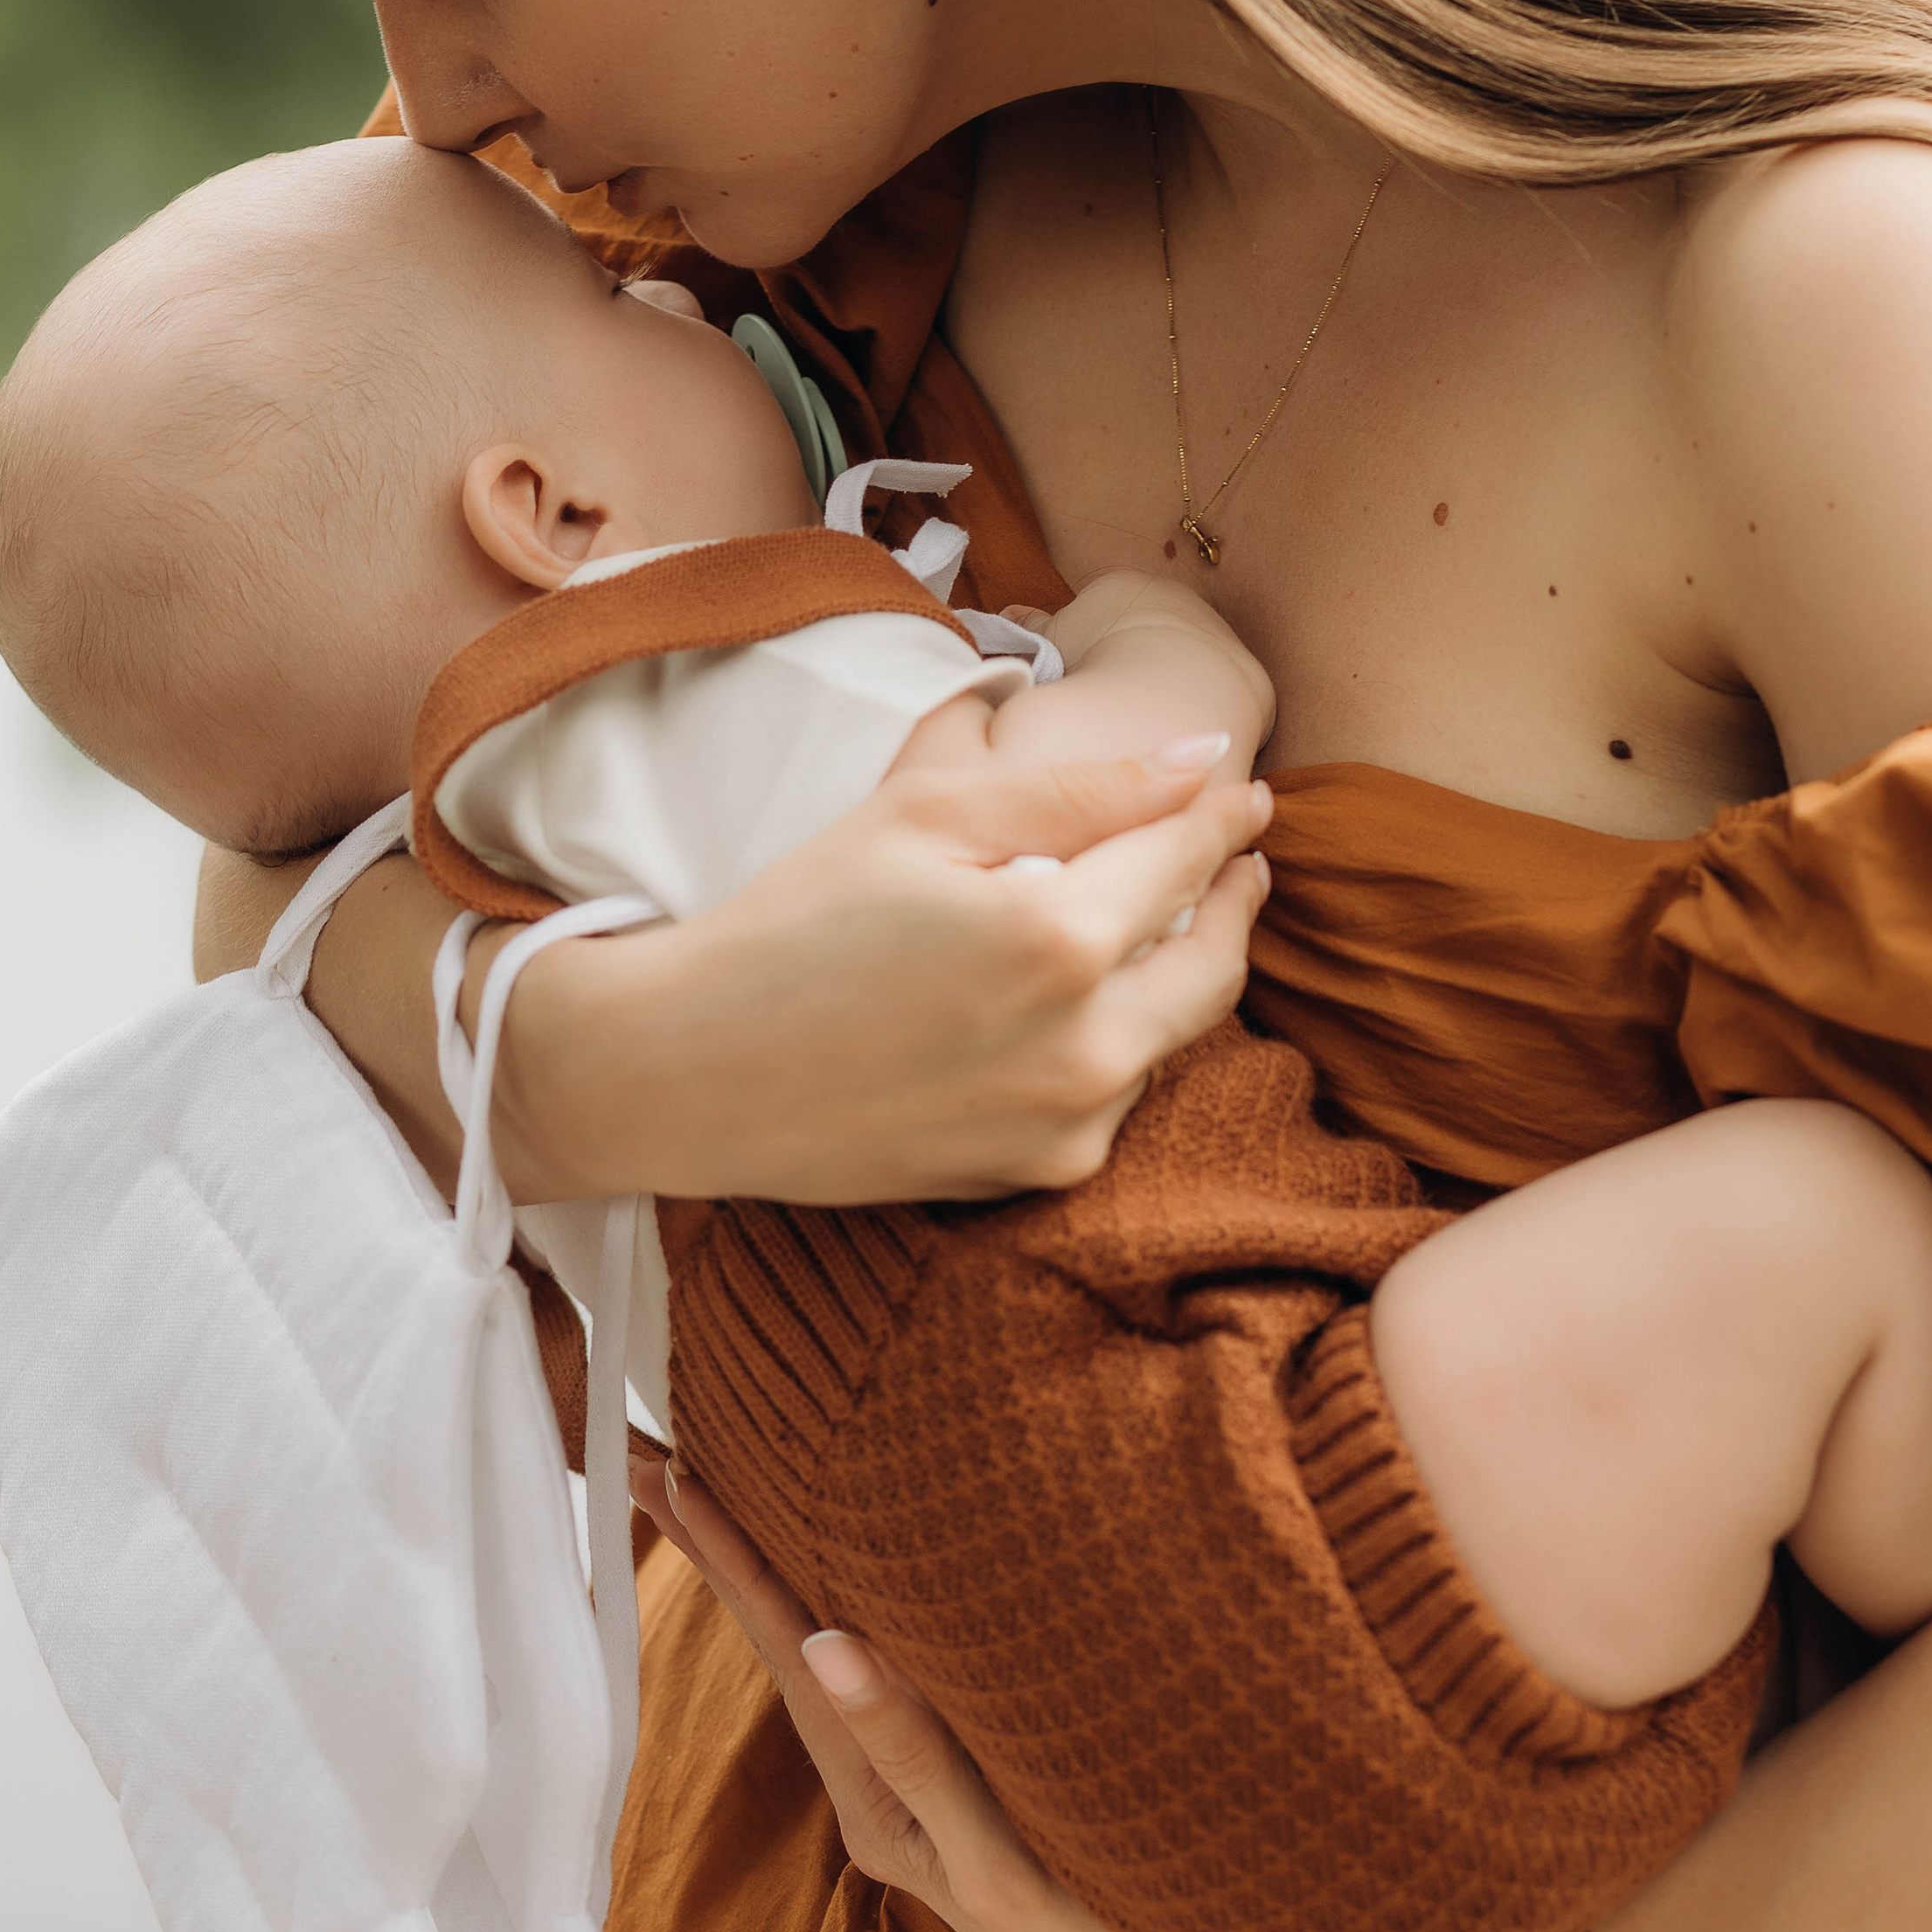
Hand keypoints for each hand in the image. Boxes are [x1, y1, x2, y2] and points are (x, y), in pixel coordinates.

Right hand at [514, 743, 1270, 1202]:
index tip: (1241, 791)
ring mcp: (1067, 1123)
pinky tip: (1080, 1008)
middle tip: (1239, 855)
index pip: (1184, 857)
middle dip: (1236, 898)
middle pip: (1214, 961)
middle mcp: (1086, 1045)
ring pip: (1174, 1032)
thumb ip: (1077, 783)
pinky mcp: (1036, 1174)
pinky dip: (1118, 1043)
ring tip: (1168, 918)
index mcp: (1060, 938)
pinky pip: (1116, 1096)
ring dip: (1182, 970)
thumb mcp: (925, 816)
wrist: (690, 1070)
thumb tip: (1201, 757)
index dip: (1220, 816)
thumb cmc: (797, 920)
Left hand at [635, 1458, 1308, 1931]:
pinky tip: (820, 1560)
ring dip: (762, 1563)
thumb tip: (829, 1647)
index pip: (788, 1648)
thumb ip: (916, 1754)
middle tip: (642, 1456)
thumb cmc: (1096, 1925)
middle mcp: (874, 1780)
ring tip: (701, 1487)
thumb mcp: (997, 1858)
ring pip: (820, 1644)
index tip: (672, 1472)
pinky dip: (832, 1596)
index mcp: (872, 1797)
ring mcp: (909, 1775)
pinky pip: (874, 1660)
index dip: (732, 1557)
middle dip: (718, 1547)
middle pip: (783, 1637)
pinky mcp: (952, 1766)